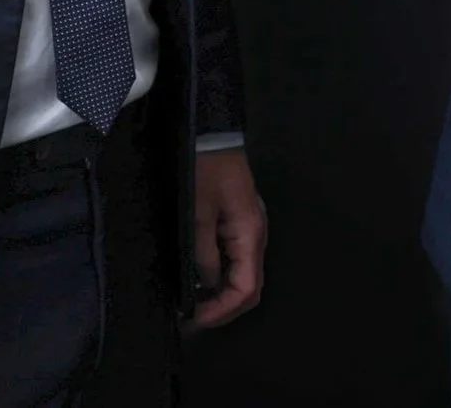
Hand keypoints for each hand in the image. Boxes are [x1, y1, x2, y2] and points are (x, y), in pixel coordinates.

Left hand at [191, 148, 266, 329]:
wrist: (211, 133)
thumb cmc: (205, 171)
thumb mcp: (197, 215)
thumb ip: (202, 255)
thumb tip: (205, 286)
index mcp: (250, 234)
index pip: (247, 288)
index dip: (223, 310)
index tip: (195, 317)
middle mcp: (257, 234)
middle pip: (250, 285)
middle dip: (224, 306)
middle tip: (193, 314)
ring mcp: (251, 226)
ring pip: (244, 272)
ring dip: (222, 291)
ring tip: (193, 298)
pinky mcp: (241, 219)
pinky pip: (236, 257)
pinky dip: (222, 273)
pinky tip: (201, 275)